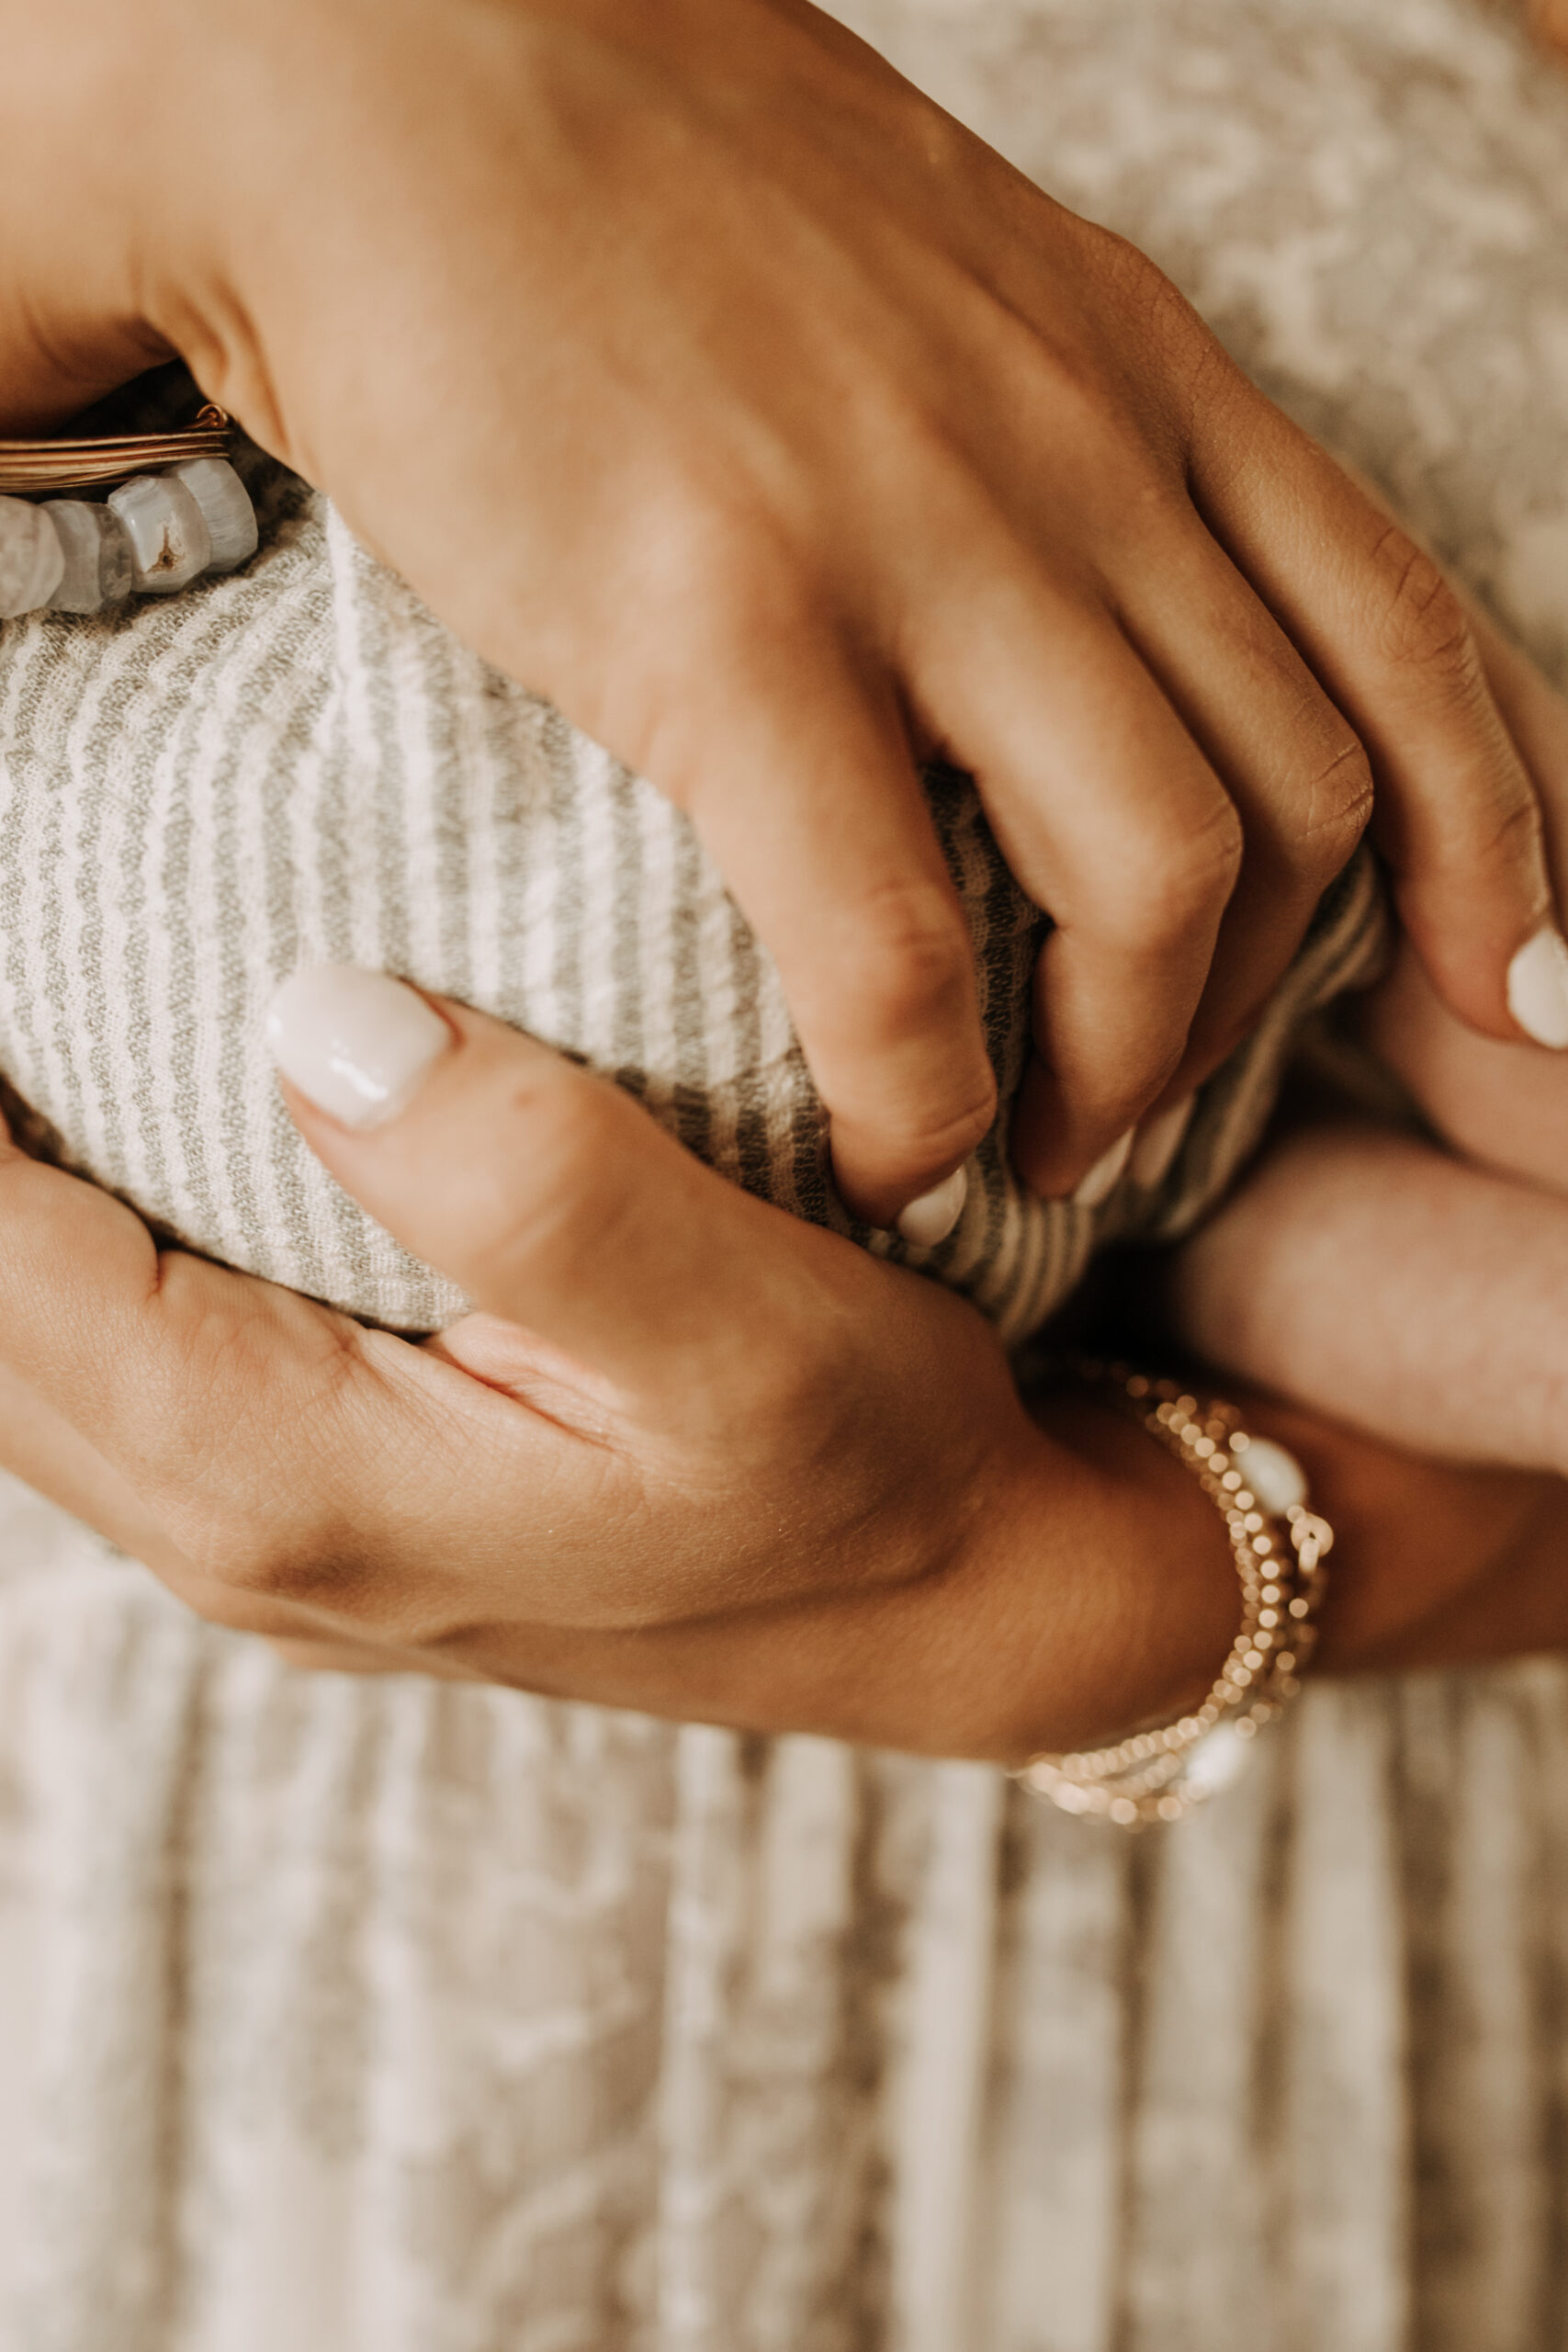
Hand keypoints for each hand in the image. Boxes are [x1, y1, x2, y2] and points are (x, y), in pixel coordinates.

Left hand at [2, 971, 1566, 1752]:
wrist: (955, 1606)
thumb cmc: (876, 1466)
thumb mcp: (757, 1334)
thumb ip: (543, 1190)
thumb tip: (316, 1016)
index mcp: (302, 1483)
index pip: (4, 1272)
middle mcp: (244, 1534)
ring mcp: (272, 1536)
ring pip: (26, 1355)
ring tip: (3, 1021)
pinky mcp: (320, 1505)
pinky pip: (108, 1370)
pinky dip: (58, 1252)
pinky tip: (89, 1135)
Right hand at [5, 0, 1565, 1233]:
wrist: (379, 57)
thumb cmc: (632, 185)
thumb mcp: (939, 278)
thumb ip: (1047, 432)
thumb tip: (1072, 609)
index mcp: (1137, 369)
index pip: (1410, 634)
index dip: (1495, 846)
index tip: (1488, 995)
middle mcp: (1079, 449)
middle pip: (1312, 796)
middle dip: (1261, 1014)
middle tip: (1142, 1109)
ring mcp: (920, 532)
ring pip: (1164, 882)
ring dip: (1129, 1073)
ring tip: (1035, 1155)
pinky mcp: (730, 622)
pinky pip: (899, 946)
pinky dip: (921, 1094)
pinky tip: (883, 1148)